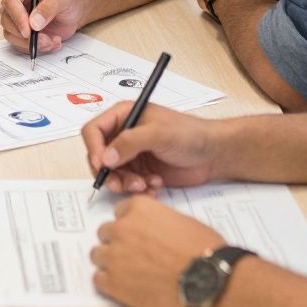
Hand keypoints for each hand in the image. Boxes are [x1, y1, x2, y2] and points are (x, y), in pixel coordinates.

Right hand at [0, 0, 88, 54]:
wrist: (75, 10)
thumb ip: (49, 8)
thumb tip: (34, 23)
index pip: (10, 2)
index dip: (17, 18)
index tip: (28, 31)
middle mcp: (16, 3)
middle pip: (7, 21)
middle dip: (25, 35)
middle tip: (45, 39)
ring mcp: (17, 19)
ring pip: (12, 36)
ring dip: (32, 44)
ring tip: (52, 40)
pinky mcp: (22, 33)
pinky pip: (21, 45)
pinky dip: (36, 48)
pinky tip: (51, 42)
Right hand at [81, 101, 219, 192]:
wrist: (213, 154)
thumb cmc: (190, 134)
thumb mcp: (158, 133)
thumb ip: (130, 142)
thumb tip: (106, 157)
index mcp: (124, 116)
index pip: (94, 130)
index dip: (93, 148)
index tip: (102, 165)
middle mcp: (124, 135)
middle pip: (99, 156)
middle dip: (110, 172)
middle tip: (122, 184)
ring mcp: (131, 154)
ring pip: (113, 174)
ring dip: (125, 183)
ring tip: (144, 185)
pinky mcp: (140, 172)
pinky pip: (127, 185)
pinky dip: (137, 189)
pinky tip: (154, 186)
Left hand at [91, 195, 224, 306]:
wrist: (208, 279)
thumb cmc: (203, 250)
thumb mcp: (182, 221)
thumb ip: (158, 220)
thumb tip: (153, 230)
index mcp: (139, 208)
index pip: (120, 211)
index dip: (130, 224)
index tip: (138, 235)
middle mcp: (122, 228)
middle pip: (105, 232)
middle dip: (118, 242)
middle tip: (135, 255)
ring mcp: (114, 255)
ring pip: (97, 255)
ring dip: (110, 262)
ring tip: (129, 273)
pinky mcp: (113, 283)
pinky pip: (98, 279)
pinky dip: (109, 283)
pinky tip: (125, 287)